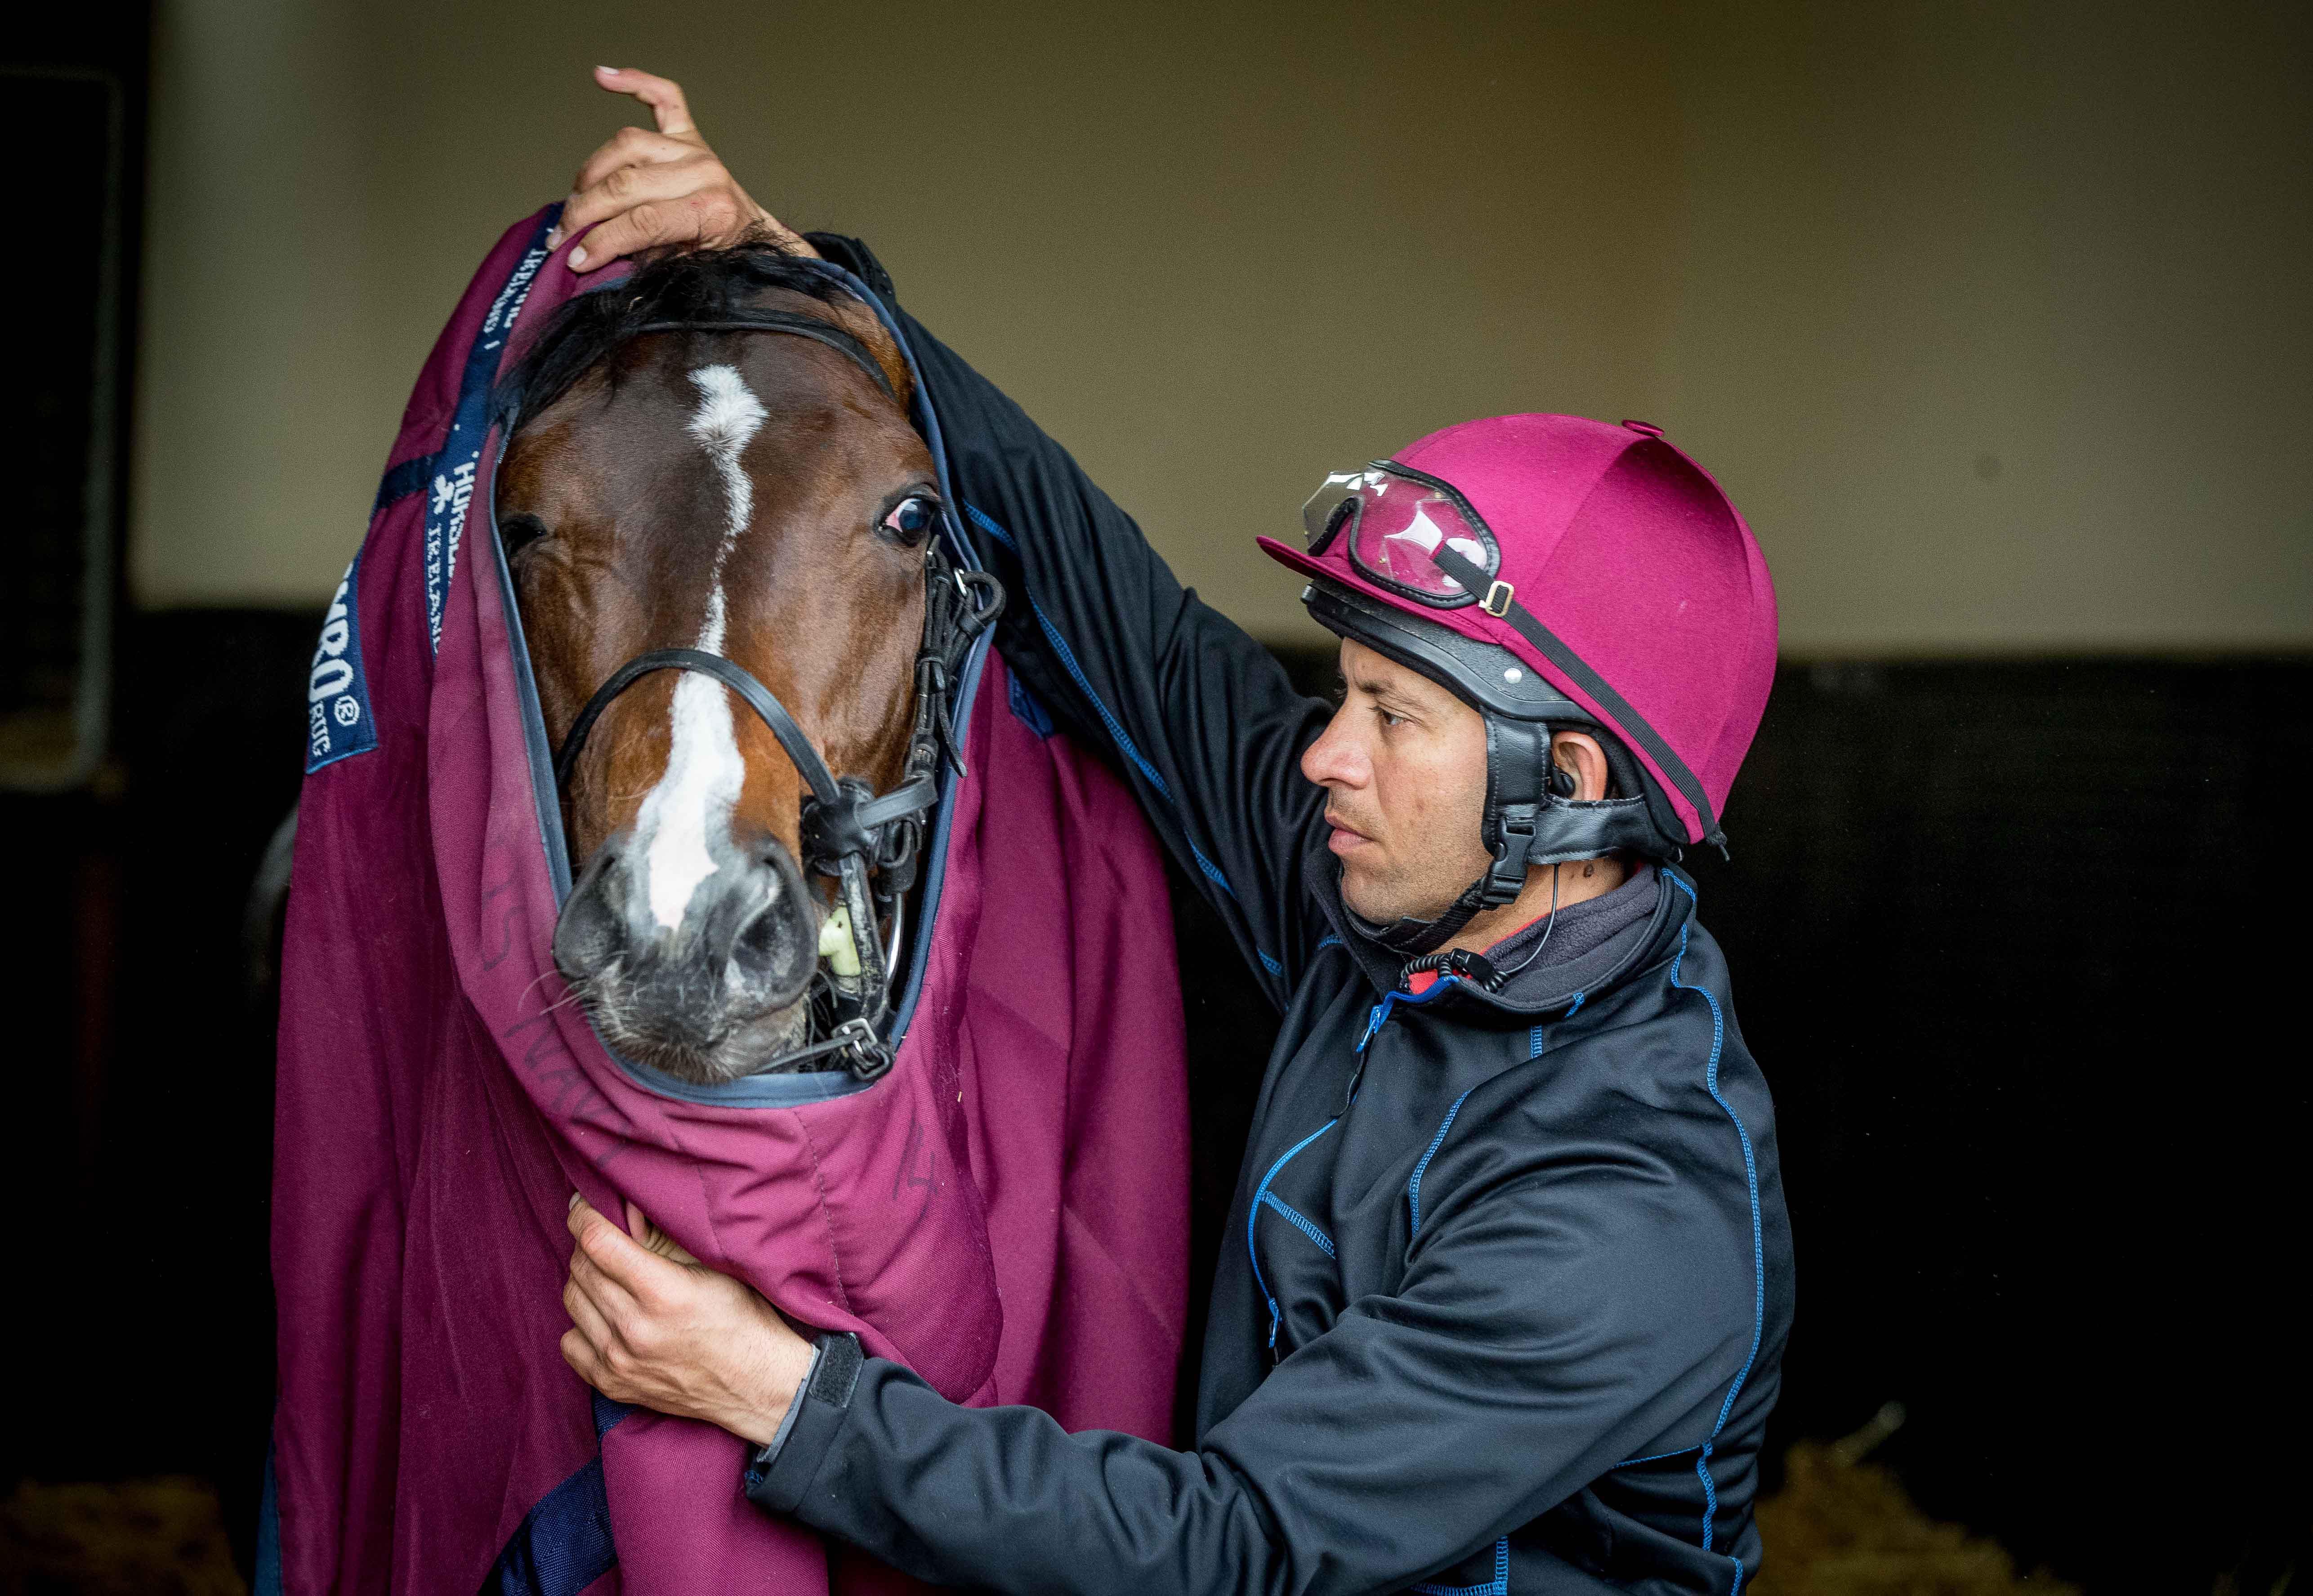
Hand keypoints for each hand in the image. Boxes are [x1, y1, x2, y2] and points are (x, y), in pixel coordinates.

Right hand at [547, 66, 817, 270]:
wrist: (753, 238)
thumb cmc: (719, 257)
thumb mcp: (683, 271)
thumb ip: (639, 260)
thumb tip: (588, 257)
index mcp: (711, 211)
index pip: (641, 222)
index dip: (600, 242)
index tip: (575, 260)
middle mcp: (705, 173)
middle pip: (626, 183)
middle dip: (586, 213)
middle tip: (562, 236)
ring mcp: (695, 149)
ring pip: (626, 146)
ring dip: (592, 172)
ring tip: (577, 199)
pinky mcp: (690, 133)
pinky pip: (665, 97)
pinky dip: (634, 82)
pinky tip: (603, 75)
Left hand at [559, 1194, 814, 1446]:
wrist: (754, 1383)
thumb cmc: (741, 1317)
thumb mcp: (714, 1265)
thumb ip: (665, 1237)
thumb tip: (623, 1206)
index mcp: (663, 1291)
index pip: (597, 1241)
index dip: (584, 1215)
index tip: (585, 1206)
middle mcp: (634, 1328)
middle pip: (581, 1267)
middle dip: (588, 1244)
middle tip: (606, 1238)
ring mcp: (618, 1360)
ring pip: (572, 1300)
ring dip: (586, 1281)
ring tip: (610, 1276)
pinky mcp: (611, 1384)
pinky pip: (570, 1341)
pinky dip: (583, 1324)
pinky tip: (607, 1316)